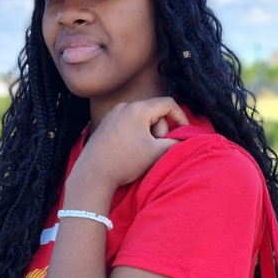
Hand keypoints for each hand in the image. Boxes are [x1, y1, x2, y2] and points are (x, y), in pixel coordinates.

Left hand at [68, 97, 189, 194]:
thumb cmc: (124, 163)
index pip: (168, 104)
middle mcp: (125, 106)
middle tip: (155, 149)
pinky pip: (129, 123)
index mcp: (138, 109)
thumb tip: (185, 137)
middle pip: (154, 112)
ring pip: (142, 119)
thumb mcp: (155, 153)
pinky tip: (130, 151)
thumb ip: (175, 143)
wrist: (92, 174)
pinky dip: (136, 134)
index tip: (184, 133)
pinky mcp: (106, 123)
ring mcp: (113, 114)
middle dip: (161, 130)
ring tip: (141, 152)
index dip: (181, 117)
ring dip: (149, 134)